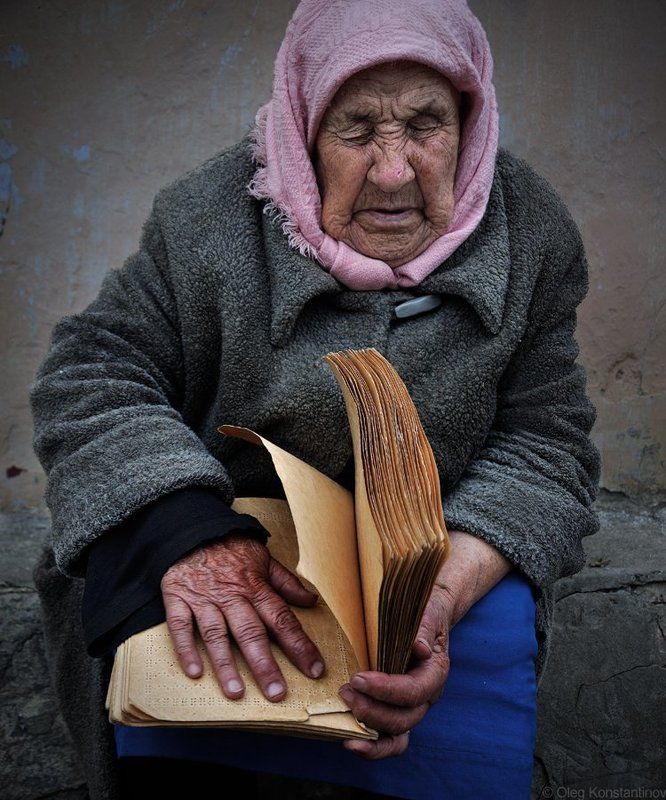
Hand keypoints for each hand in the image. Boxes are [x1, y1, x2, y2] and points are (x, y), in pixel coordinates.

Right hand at [160, 533, 324, 701]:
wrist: (193, 529)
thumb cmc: (232, 548)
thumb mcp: (264, 559)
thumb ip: (287, 583)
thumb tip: (311, 601)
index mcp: (255, 587)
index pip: (282, 619)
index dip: (300, 645)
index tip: (314, 669)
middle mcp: (231, 595)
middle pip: (250, 632)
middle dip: (264, 664)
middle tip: (276, 693)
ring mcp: (204, 598)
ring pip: (216, 634)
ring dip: (226, 664)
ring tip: (236, 692)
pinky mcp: (178, 598)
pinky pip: (180, 625)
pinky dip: (186, 648)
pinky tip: (194, 672)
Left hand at [339, 530, 511, 758]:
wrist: (426, 616)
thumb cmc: (423, 612)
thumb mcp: (426, 612)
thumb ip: (423, 628)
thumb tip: (419, 647)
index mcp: (435, 673)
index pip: (413, 691)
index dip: (385, 690)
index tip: (358, 678)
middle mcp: (427, 697)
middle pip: (403, 719)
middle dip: (371, 709)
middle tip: (344, 691)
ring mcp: (413, 709)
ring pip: (398, 736)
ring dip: (370, 731)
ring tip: (345, 712)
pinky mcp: (398, 713)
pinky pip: (390, 741)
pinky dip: (373, 747)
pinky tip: (351, 742)